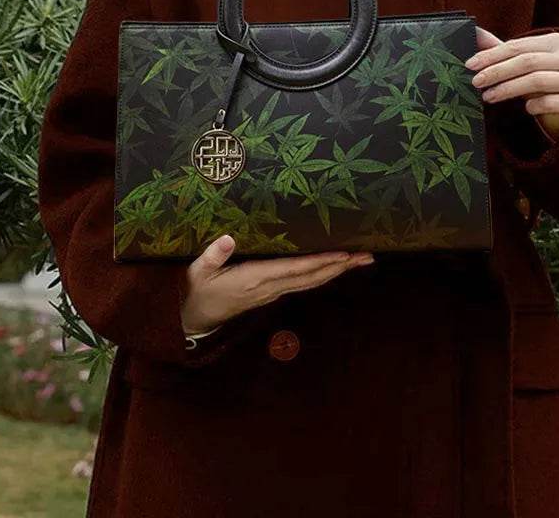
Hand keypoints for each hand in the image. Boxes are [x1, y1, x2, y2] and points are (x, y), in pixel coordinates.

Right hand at [180, 234, 374, 334]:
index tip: (343, 254)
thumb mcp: (197, 271)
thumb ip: (212, 255)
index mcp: (254, 279)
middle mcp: (269, 288)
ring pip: (310, 282)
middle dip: (340, 266)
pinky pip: (302, 284)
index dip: (320, 262)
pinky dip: (321, 274)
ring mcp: (271, 293)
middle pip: (312, 277)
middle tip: (367, 255)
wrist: (192, 319)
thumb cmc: (194, 290)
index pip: (295, 269)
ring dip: (336, 271)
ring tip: (359, 260)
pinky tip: (332, 267)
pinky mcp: (270, 293)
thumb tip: (227, 238)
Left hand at [464, 27, 558, 136]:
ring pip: (537, 80)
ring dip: (508, 89)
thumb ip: (502, 49)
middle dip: (497, 72)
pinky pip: (552, 102)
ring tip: (488, 97)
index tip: (469, 64)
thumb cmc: (544, 84)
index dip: (491, 55)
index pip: (518, 45)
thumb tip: (474, 31)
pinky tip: (525, 109)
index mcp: (556, 42)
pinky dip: (534, 105)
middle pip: (526, 61)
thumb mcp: (525, 64)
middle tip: (475, 82)